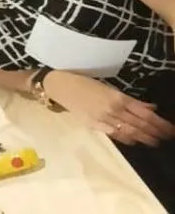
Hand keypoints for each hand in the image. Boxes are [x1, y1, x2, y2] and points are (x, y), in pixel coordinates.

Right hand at [43, 70, 174, 146]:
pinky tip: (135, 141)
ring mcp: (103, 118)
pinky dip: (127, 139)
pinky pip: (114, 134)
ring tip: (155, 142)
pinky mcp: (94, 125)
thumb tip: (150, 108)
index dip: (159, 122)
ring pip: (130, 131)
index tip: (169, 128)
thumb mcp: (109, 87)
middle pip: (141, 124)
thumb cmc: (84, 82)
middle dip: (156, 132)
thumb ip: (130, 100)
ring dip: (145, 138)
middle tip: (167, 137)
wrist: (60, 86)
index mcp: (119, 97)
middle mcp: (114, 108)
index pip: (145, 113)